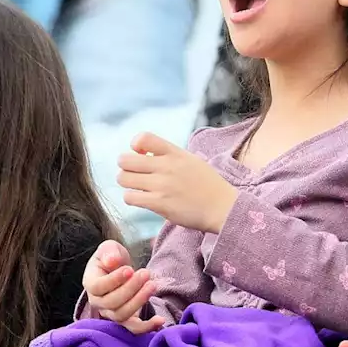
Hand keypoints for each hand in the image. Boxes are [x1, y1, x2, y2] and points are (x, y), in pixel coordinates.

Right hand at [82, 240, 162, 333]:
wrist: (121, 270)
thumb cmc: (113, 258)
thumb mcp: (109, 248)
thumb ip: (109, 252)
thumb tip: (111, 261)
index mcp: (91, 283)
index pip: (98, 287)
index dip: (114, 280)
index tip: (130, 269)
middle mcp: (98, 302)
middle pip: (111, 302)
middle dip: (131, 288)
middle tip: (145, 273)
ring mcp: (110, 313)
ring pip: (122, 315)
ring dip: (139, 301)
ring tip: (152, 285)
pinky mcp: (126, 319)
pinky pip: (133, 329)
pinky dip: (146, 327)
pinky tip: (160, 320)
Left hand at [118, 133, 237, 233]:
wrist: (223, 208)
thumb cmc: (208, 186)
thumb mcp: (192, 161)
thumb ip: (170, 155)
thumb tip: (144, 153)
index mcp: (175, 153)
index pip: (143, 138)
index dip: (135, 146)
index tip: (142, 155)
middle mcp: (166, 166)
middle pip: (125, 160)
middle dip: (126, 167)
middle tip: (135, 174)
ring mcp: (162, 185)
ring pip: (124, 179)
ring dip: (128, 183)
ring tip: (138, 188)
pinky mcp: (159, 203)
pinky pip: (130, 197)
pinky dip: (132, 198)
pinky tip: (143, 199)